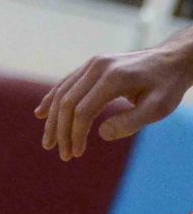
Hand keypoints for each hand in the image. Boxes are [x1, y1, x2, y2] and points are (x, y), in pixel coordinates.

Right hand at [35, 37, 192, 159]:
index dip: (76, 134)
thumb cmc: (167, 86)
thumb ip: (130, 123)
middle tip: (60, 153)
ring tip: (47, 141)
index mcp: (112, 78)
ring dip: (52, 118)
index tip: (76, 153)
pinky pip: (66, 84)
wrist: (172, 59)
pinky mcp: (91, 66)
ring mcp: (91, 64)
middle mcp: (96, 67)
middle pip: (66, 102)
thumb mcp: (158, 109)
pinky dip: (52, 99)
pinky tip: (42, 113)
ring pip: (62, 92)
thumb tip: (100, 134)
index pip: (82, 110)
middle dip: (60, 130)